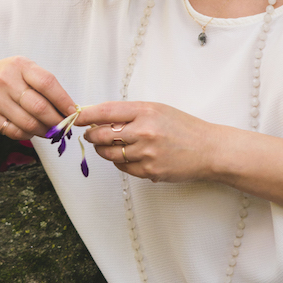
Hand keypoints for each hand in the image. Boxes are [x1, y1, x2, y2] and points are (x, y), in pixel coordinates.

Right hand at [0, 54, 76, 139]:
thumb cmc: (6, 75)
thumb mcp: (24, 68)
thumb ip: (44, 84)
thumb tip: (68, 109)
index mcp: (20, 66)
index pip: (48, 84)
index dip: (64, 101)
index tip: (73, 112)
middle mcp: (6, 81)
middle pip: (39, 108)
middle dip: (57, 121)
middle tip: (65, 127)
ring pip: (28, 124)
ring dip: (44, 131)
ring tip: (50, 130)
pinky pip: (14, 132)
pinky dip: (28, 135)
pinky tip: (31, 130)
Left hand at [78, 100, 220, 181]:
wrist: (209, 150)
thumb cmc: (183, 127)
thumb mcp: (157, 110)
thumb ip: (130, 113)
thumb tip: (98, 117)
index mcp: (145, 111)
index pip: (106, 111)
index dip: (85, 115)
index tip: (73, 116)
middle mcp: (144, 131)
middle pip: (102, 134)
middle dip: (92, 135)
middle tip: (91, 133)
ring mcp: (146, 153)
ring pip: (109, 153)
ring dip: (104, 149)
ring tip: (109, 144)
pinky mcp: (149, 171)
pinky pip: (122, 168)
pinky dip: (120, 162)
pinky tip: (129, 156)